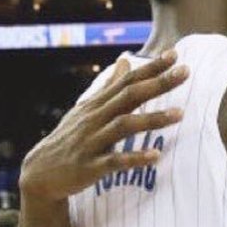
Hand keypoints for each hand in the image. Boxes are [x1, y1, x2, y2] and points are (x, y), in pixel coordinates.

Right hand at [19, 51, 187, 203]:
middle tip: (186, 71)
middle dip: (158, 83)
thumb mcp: (88, 109)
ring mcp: (93, 141)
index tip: (175, 53)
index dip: (151, 67)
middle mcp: (95, 118)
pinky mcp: (91, 166)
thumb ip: (109, 86)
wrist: (40, 173)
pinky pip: (115, 161)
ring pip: (124, 125)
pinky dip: (135, 158)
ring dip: (152, 119)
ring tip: (180, 114)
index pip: (127, 80)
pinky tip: (156, 156)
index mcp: (98, 104)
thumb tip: (125, 59)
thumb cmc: (71, 139)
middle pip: (129, 96)